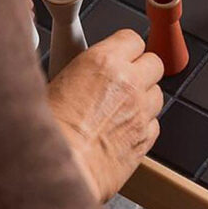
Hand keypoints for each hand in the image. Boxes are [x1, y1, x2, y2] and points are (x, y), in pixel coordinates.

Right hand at [46, 30, 162, 201]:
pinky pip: (155, 124)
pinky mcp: (146, 139)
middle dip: (141, 70)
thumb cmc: (49, 132)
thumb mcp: (55, 84)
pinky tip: (123, 131)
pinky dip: (143, 126)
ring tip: (121, 110)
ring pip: (158, 94)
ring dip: (144, 98)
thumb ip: (81, 72)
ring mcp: (140, 110)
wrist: (59, 169)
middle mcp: (128, 83)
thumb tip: (85, 72)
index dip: (126, 48)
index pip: (132, 38)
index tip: (120, 55)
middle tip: (124, 82)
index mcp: (102, 62)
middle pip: (154, 63)